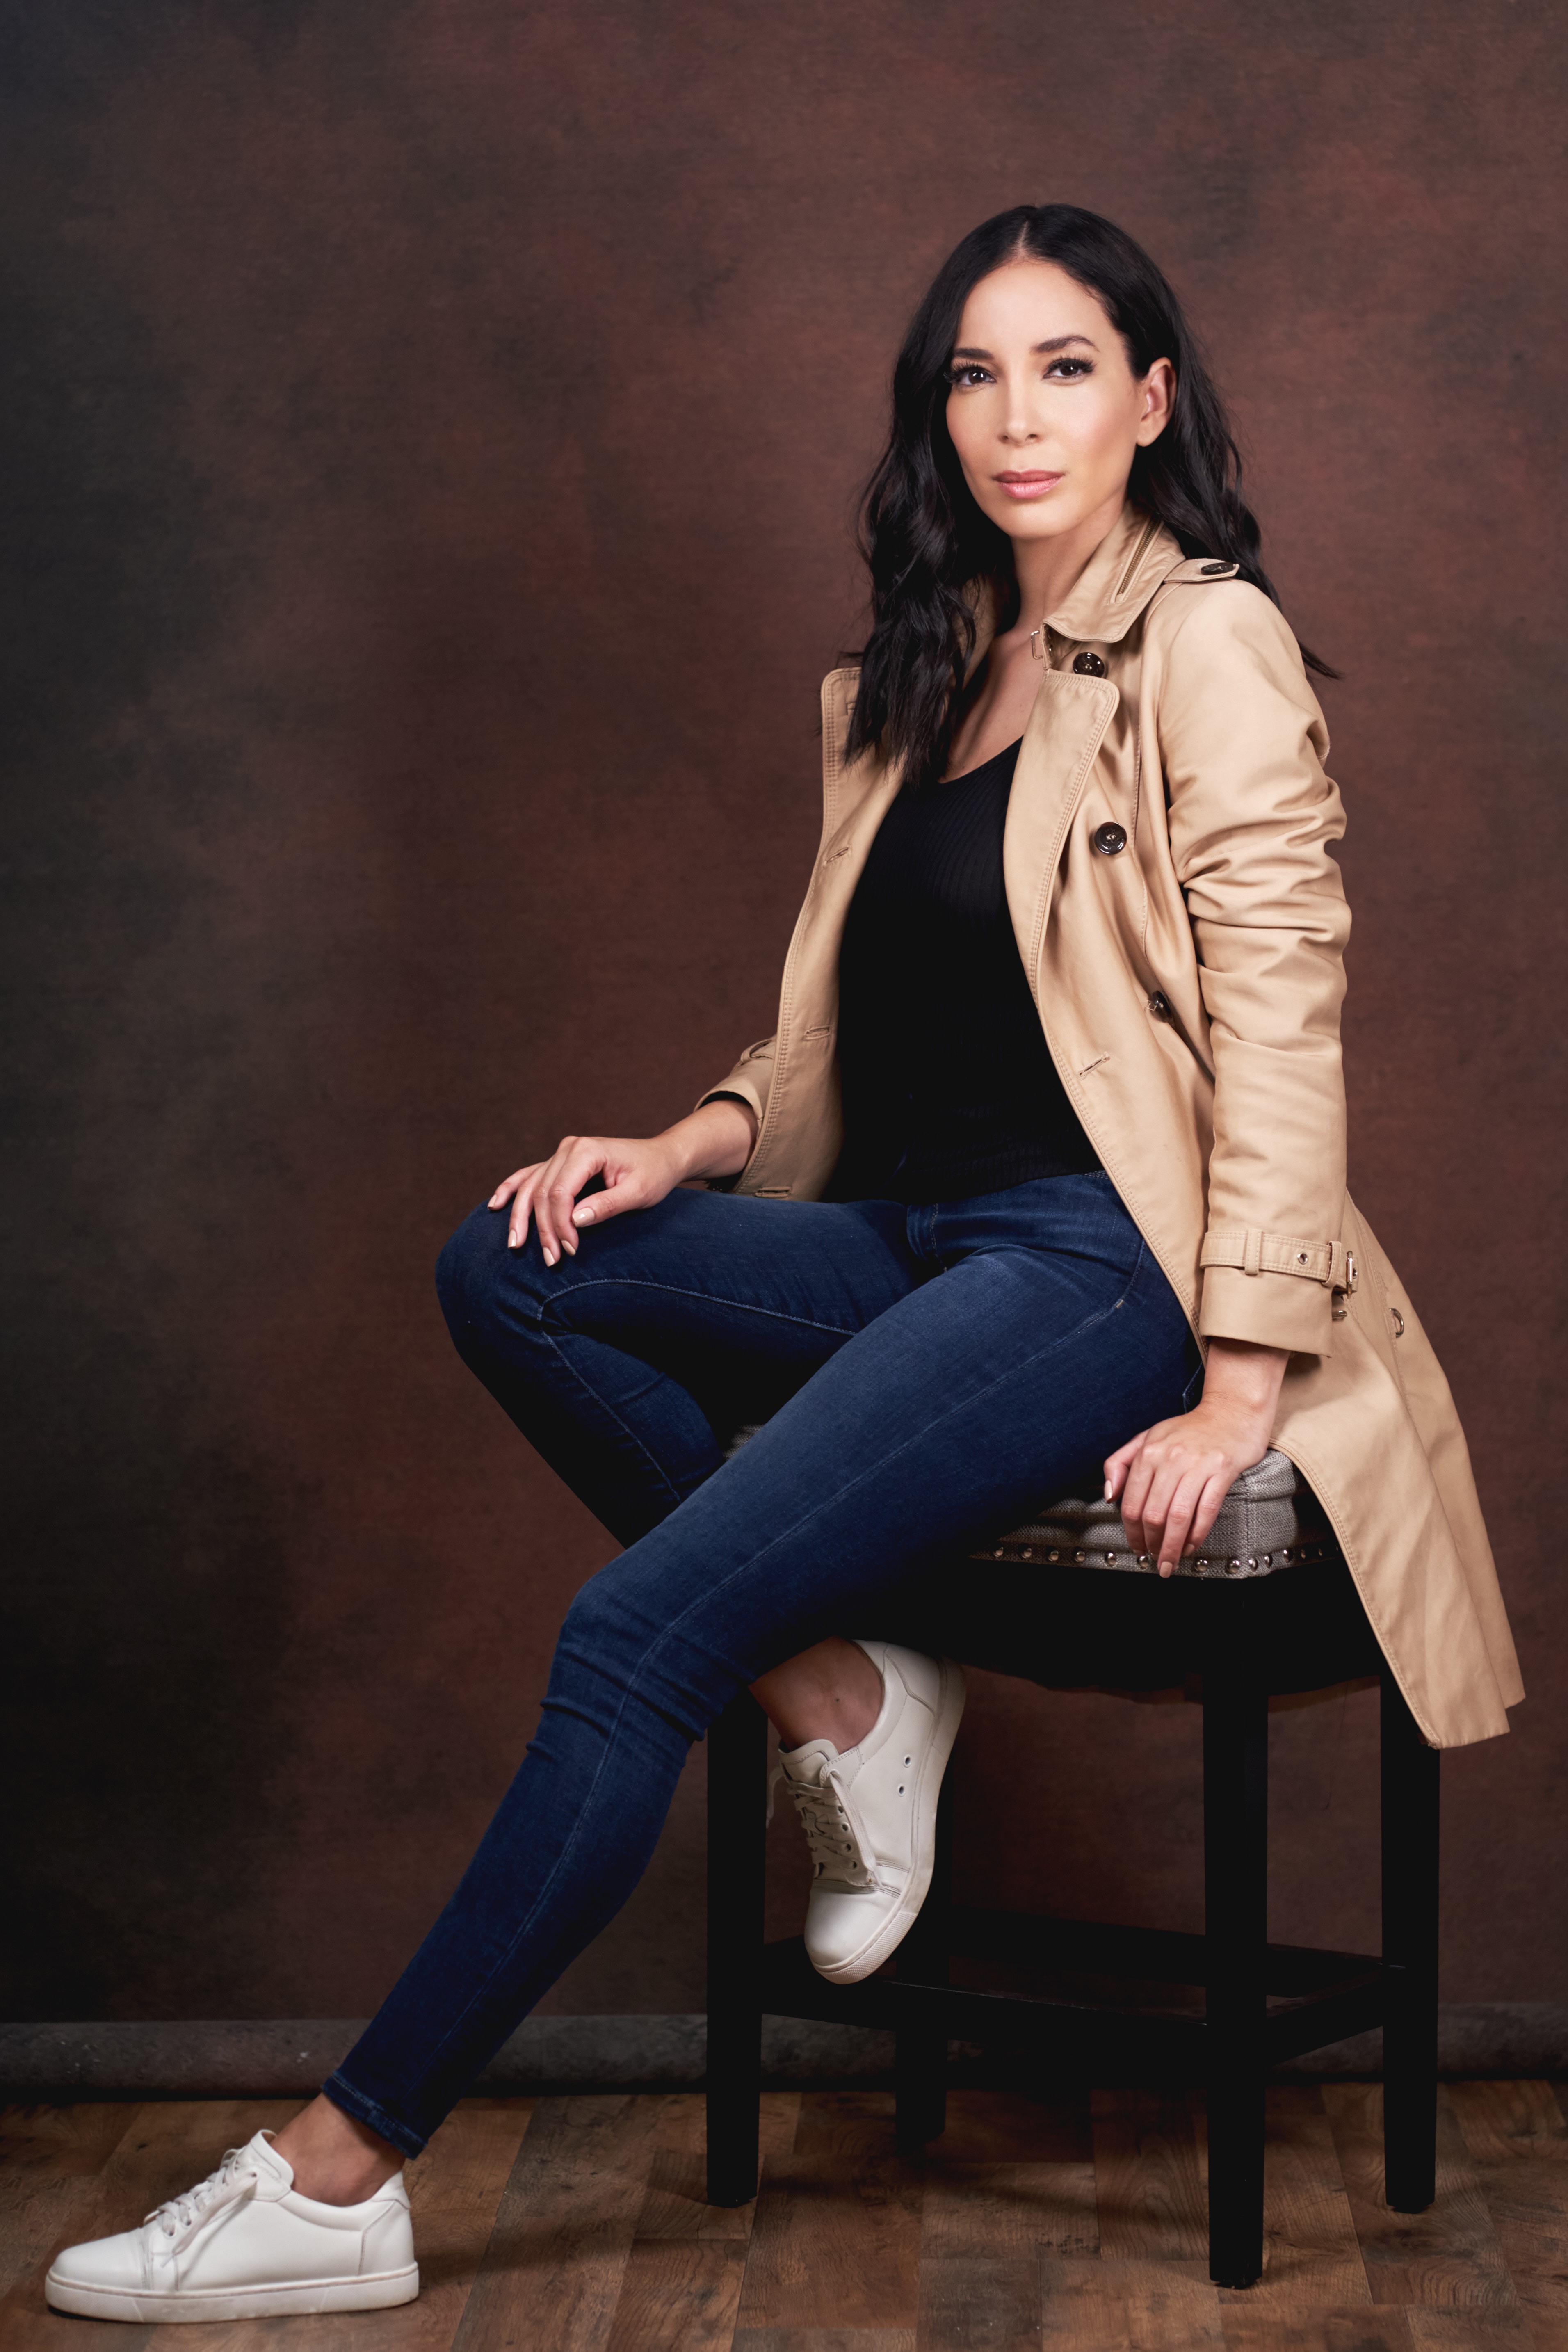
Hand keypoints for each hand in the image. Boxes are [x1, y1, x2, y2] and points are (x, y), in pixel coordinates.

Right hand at [487, 1098, 755, 1265]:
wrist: (662, 1157)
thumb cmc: (654, 1174)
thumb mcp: (639, 1193)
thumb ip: (607, 1205)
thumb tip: (575, 1221)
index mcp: (586, 1151)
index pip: (560, 1193)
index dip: (560, 1225)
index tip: (570, 1251)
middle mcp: (568, 1147)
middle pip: (542, 1193)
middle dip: (543, 1229)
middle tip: (552, 1260)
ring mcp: (561, 1153)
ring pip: (531, 1187)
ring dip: (521, 1217)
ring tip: (515, 1245)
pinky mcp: (559, 1162)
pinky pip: (529, 1176)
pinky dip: (511, 1189)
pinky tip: (496, 1205)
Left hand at [1103, 1338, 1287, 1576]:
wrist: (1232, 1410)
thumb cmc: (1190, 1429)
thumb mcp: (1148, 1437)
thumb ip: (1121, 1463)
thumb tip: (1109, 1495)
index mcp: (1149, 1451)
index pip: (1132, 1502)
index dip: (1131, 1531)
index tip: (1136, 1546)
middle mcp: (1171, 1458)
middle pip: (1153, 1514)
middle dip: (1151, 1544)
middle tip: (1154, 1560)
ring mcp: (1197, 1464)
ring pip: (1178, 1517)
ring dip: (1172, 1547)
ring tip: (1170, 1561)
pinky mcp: (1222, 1470)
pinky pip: (1206, 1510)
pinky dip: (1196, 1534)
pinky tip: (1191, 1545)